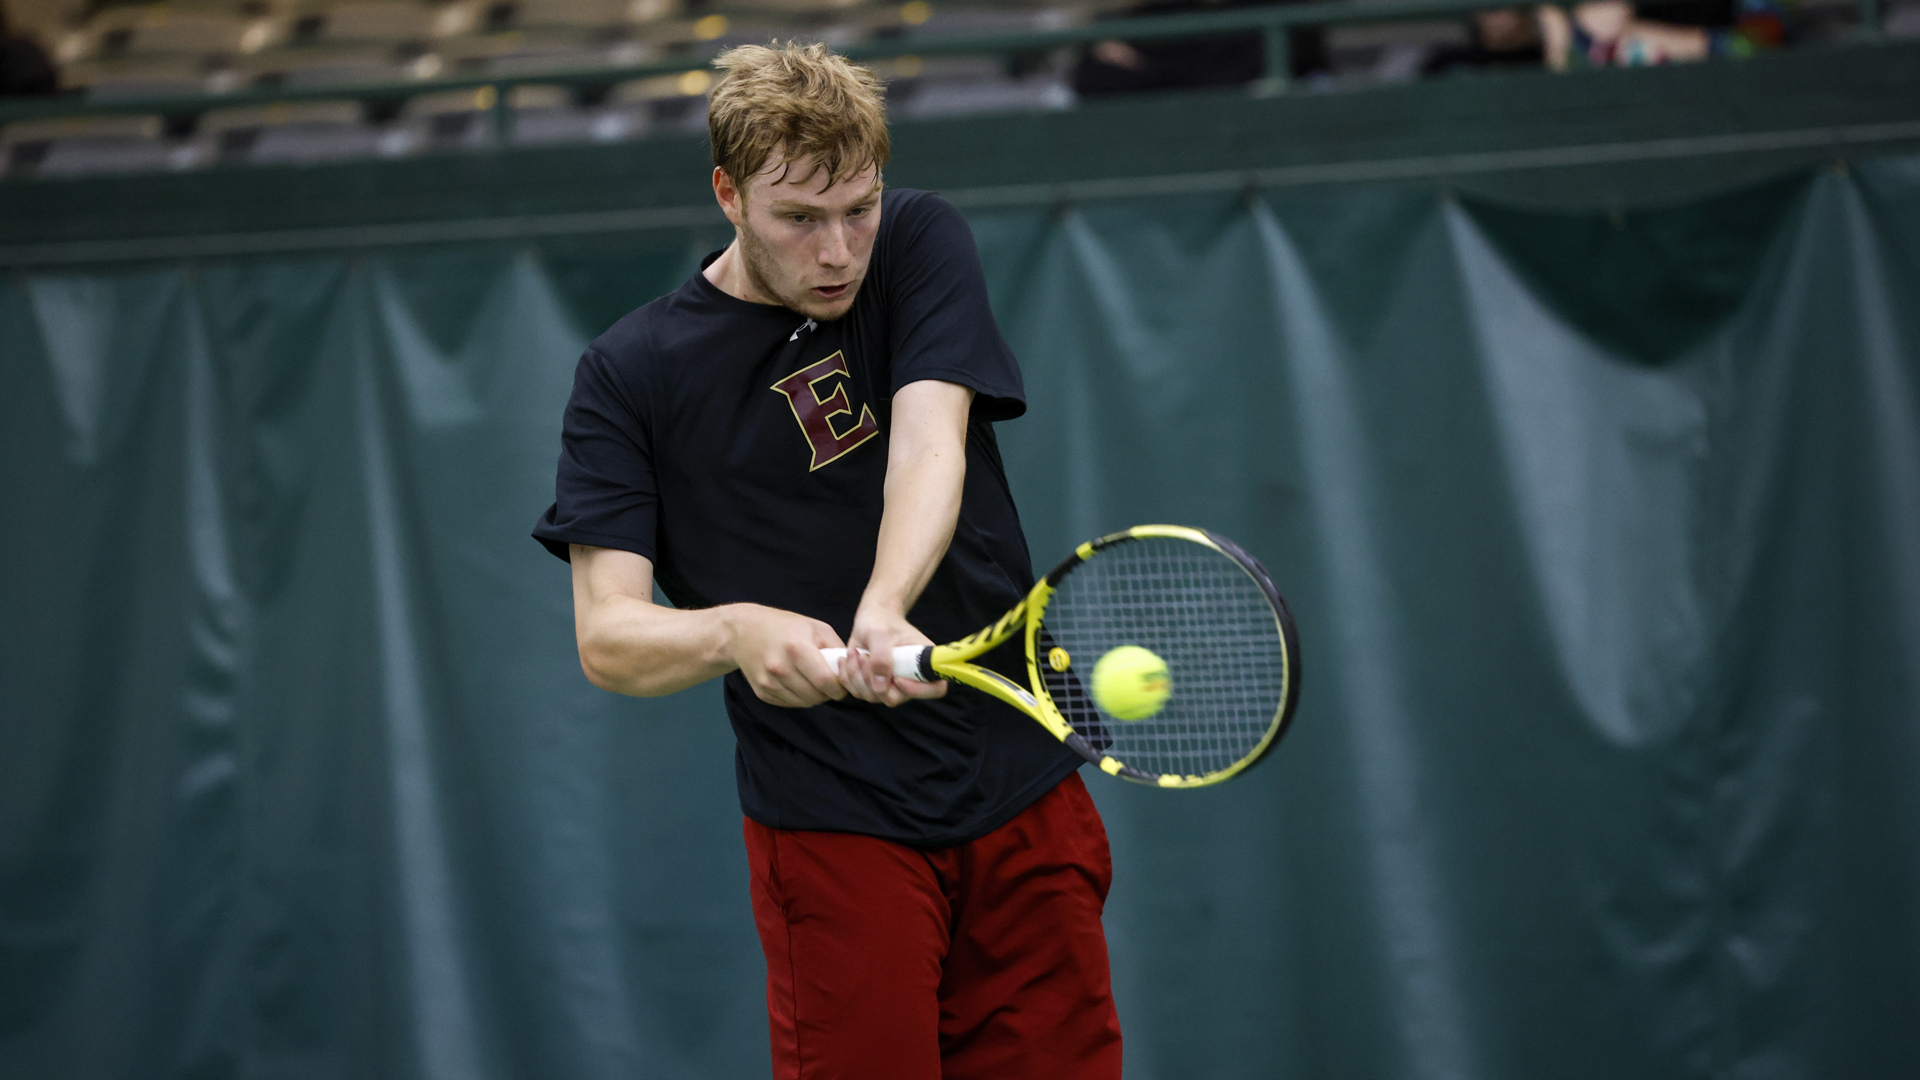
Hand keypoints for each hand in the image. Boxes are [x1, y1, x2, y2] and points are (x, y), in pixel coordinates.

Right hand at [728, 604, 848, 707]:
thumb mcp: (815, 627)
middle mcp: (780, 667)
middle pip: (816, 695)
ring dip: (814, 696)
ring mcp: (769, 682)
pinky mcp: (762, 692)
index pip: (825, 681)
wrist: (744, 631)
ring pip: (804, 703)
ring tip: (813, 680)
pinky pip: (790, 704)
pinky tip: (797, 682)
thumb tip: (851, 670)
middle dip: (828, 693)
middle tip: (829, 683)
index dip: (839, 688)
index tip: (842, 685)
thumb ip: (836, 648)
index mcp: (797, 648)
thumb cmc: (785, 626)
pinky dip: (799, 697)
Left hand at [842, 605, 946, 706]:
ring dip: (857, 676)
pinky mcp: (873, 687)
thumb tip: (881, 686)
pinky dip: (848, 677)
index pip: (935, 689)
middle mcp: (910, 679)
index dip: (917, 690)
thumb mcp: (879, 632)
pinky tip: (848, 659)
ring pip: (873, 697)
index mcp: (924, 663)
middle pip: (894, 698)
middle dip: (872, 680)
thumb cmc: (881, 620)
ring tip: (855, 653)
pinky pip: (858, 693)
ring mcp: (891, 686)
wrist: (870, 619)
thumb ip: (881, 657)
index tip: (896, 677)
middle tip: (864, 656)